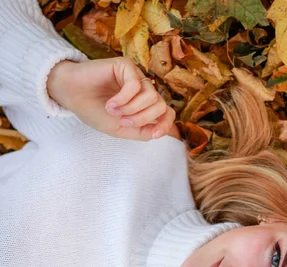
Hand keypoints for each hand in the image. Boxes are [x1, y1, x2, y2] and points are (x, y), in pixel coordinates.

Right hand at [47, 57, 176, 140]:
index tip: (154, 134)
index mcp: (143, 106)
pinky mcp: (126, 66)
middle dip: (143, 118)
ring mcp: (136, 76)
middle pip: (160, 106)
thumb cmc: (93, 111)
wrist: (71, 96)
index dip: (165, 124)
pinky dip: (123, 99)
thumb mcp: (120, 129)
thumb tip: (159, 131)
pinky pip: (135, 85)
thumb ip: (141, 132)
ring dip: (132, 109)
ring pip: (151, 96)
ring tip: (113, 111)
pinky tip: (110, 103)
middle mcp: (143, 90)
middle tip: (122, 121)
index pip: (166, 113)